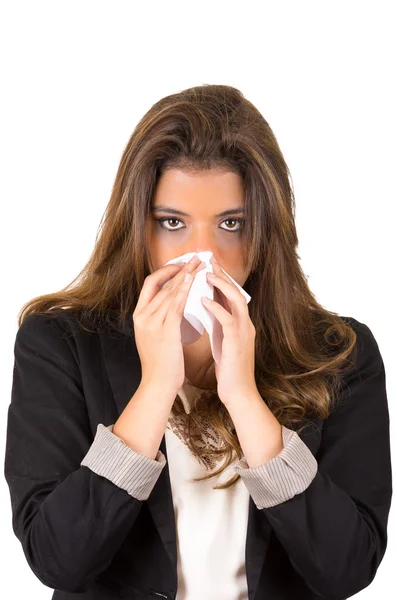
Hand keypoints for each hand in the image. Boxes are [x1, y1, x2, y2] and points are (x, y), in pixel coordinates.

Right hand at [133, 254, 205, 391]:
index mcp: (139, 316)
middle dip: (179, 268)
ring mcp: (151, 322)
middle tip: (195, 258)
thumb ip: (160, 319)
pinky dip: (185, 290)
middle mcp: (142, 316)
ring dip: (186, 275)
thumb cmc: (161, 363)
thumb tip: (173, 303)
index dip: (166, 271)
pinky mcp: (164, 330)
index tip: (182, 265)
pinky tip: (193, 280)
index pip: (150, 284)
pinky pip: (175, 304)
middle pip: (160, 283)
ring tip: (199, 264)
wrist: (158, 384)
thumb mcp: (155, 336)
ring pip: (169, 291)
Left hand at [201, 256, 256, 403]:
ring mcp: (243, 331)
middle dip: (222, 275)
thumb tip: (205, 306)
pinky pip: (228, 320)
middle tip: (208, 260)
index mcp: (241, 323)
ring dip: (221, 286)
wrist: (239, 392)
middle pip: (236, 291)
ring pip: (236, 300)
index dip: (220, 279)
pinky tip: (203, 300)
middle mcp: (245, 323)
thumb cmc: (228, 368)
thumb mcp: (223, 340)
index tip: (207, 266)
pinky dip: (216, 308)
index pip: (231, 295)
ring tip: (207, 274)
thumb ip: (218, 322)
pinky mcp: (237, 342)